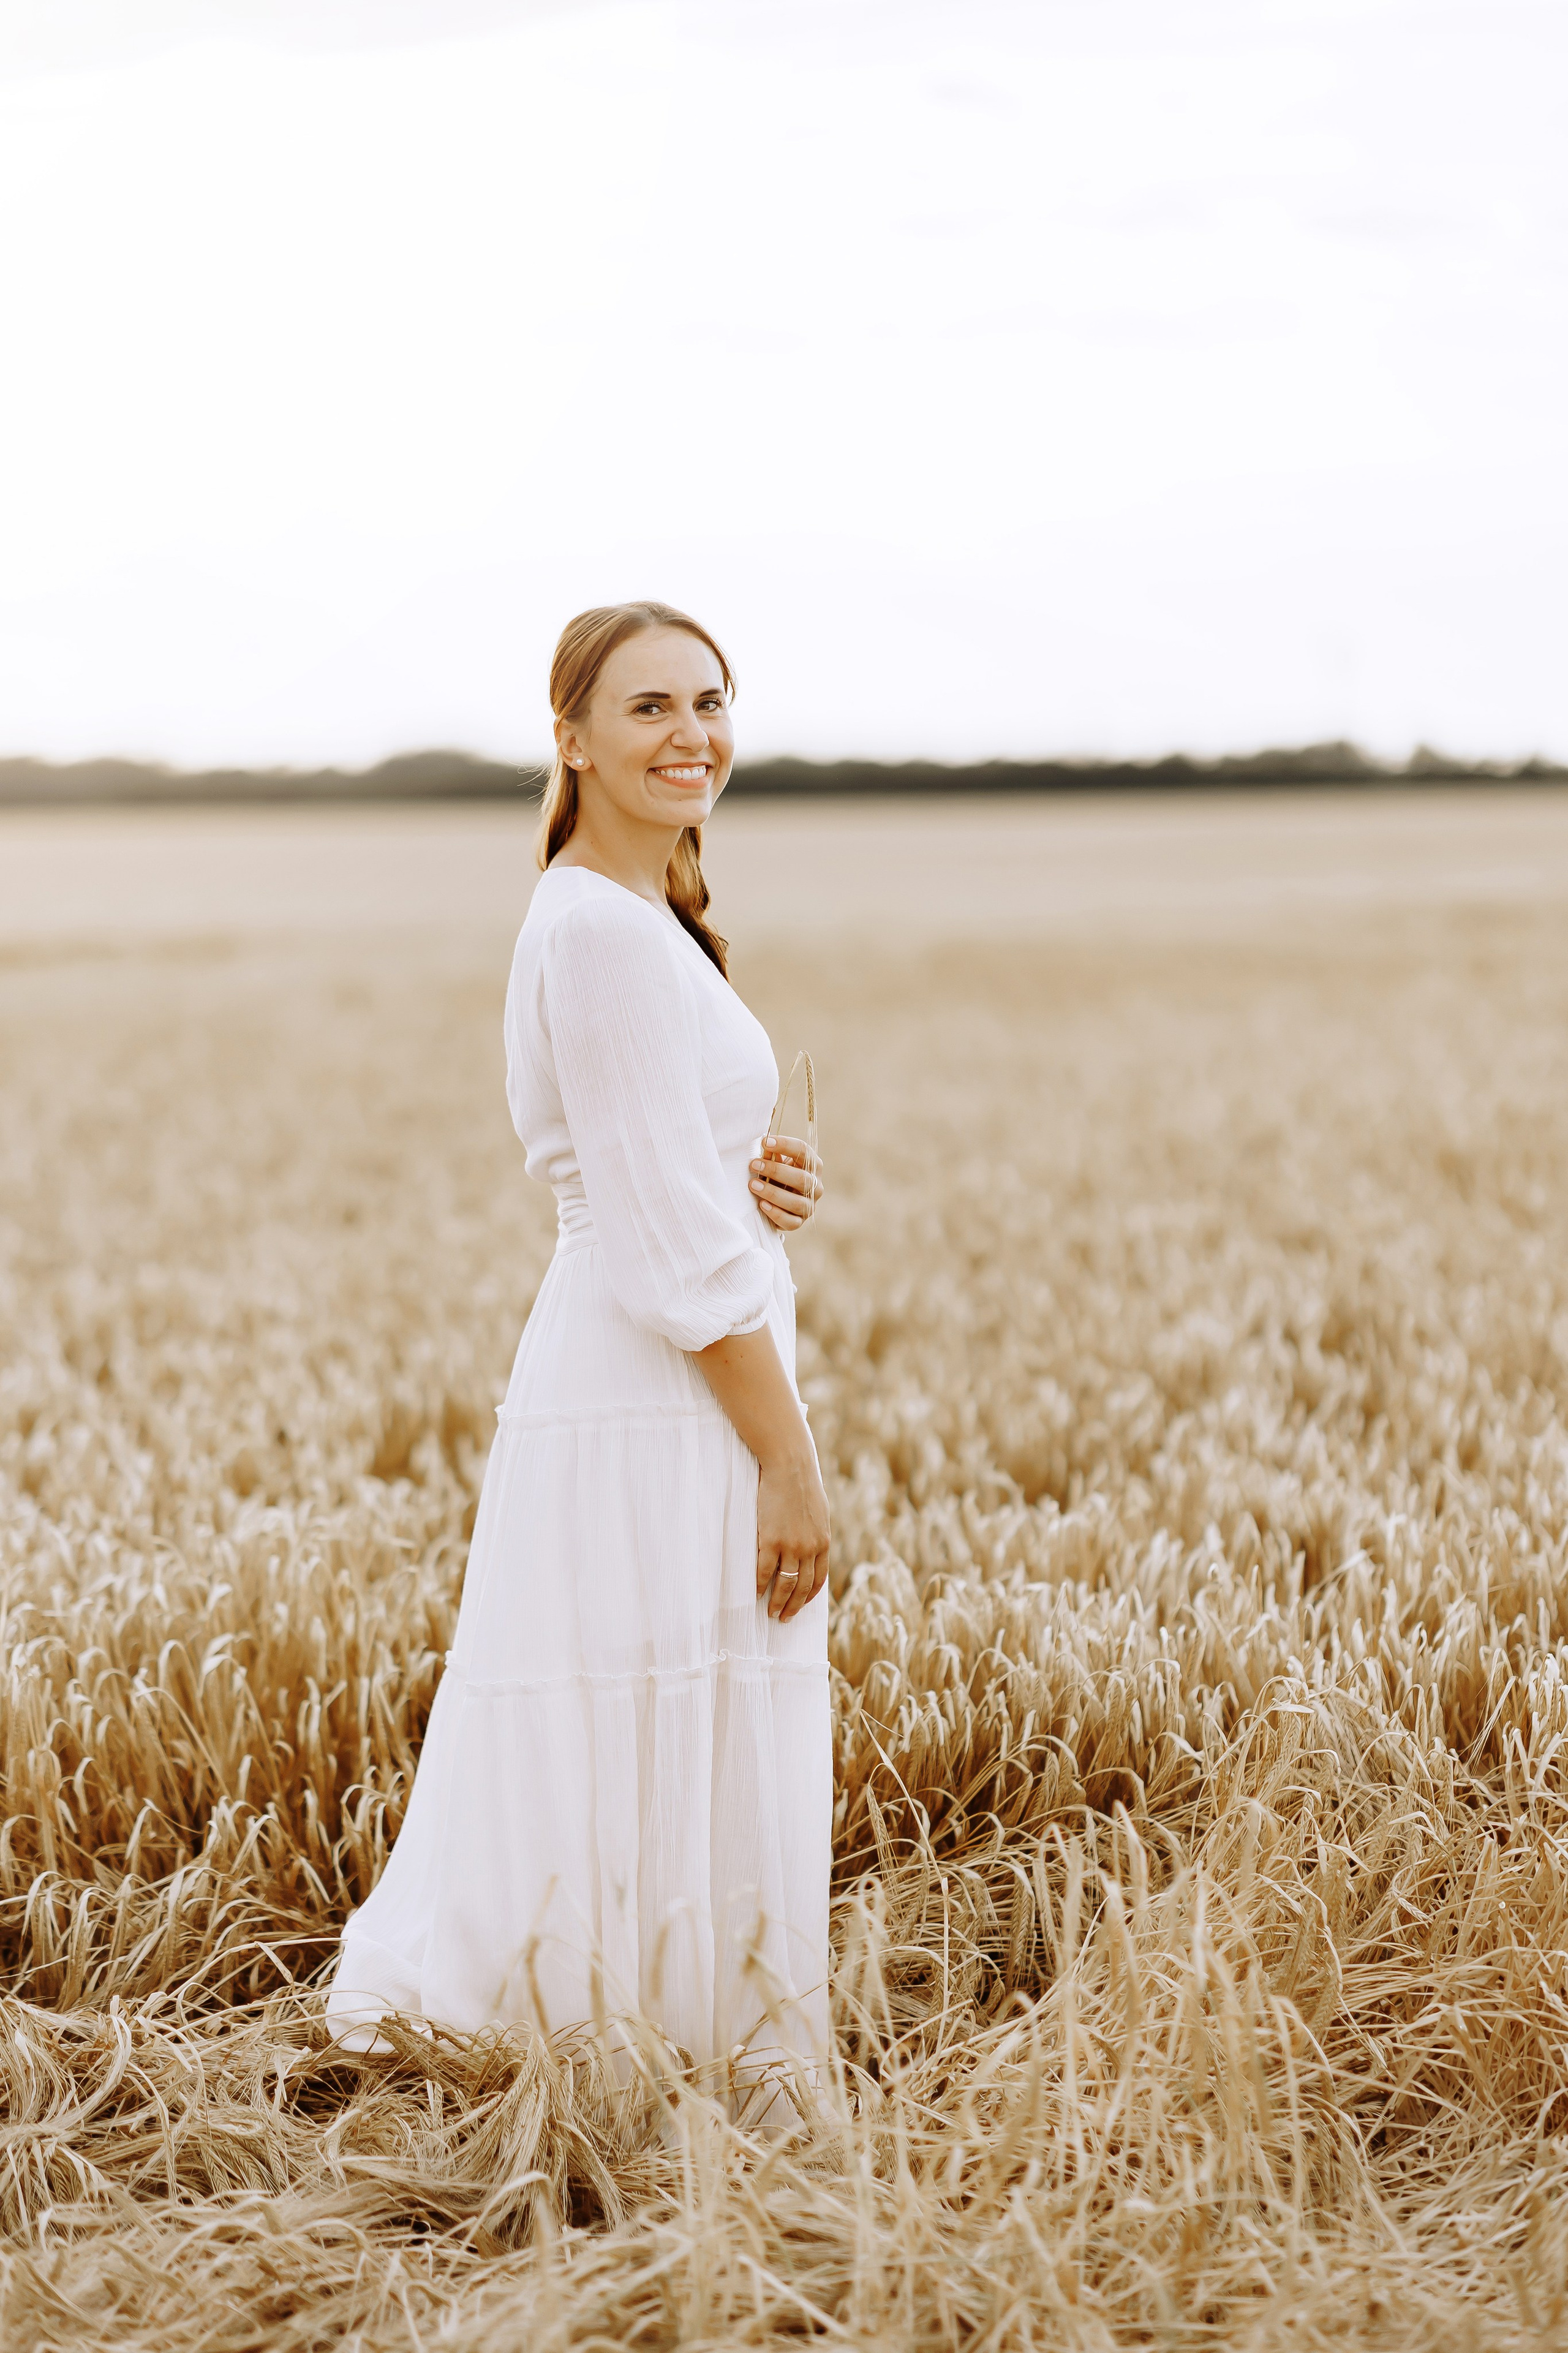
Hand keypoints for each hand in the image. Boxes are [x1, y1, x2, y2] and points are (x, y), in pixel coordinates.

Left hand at [749, 1134, 823, 1231]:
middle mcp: (815, 1186)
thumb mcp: (777, 1163)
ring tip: (753, 1185)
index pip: (804, 1151)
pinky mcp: (799, 1222)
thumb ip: (772, 1155)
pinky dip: (776, 1213)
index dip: (785, 1145)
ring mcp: (809, 1205)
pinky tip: (762, 1204)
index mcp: (812, 1165)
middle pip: (802, 1178)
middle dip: (776, 1170)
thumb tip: (765, 1145)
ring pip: (796, 1202)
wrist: (780, 1202)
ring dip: (773, 1193)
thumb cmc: (778, 1176)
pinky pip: (791, 1222)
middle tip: (754, 1165)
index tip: (765, 1142)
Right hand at [755, 1443, 830, 1621]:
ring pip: (785, 1584)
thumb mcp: (819, 1512)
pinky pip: (765, 1571)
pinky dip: (760, 1585)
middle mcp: (809, 1548)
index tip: (801, 1605)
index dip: (809, 1596)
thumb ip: (815, 1533)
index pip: (819, 1579)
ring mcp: (791, 1546)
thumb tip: (812, 1547)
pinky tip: (754, 1593)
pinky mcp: (771, 1540)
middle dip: (793, 1606)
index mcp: (823, 1542)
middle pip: (802, 1587)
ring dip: (777, 1602)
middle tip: (783, 1618)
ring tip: (771, 1612)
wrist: (790, 1467)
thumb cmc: (803, 1485)